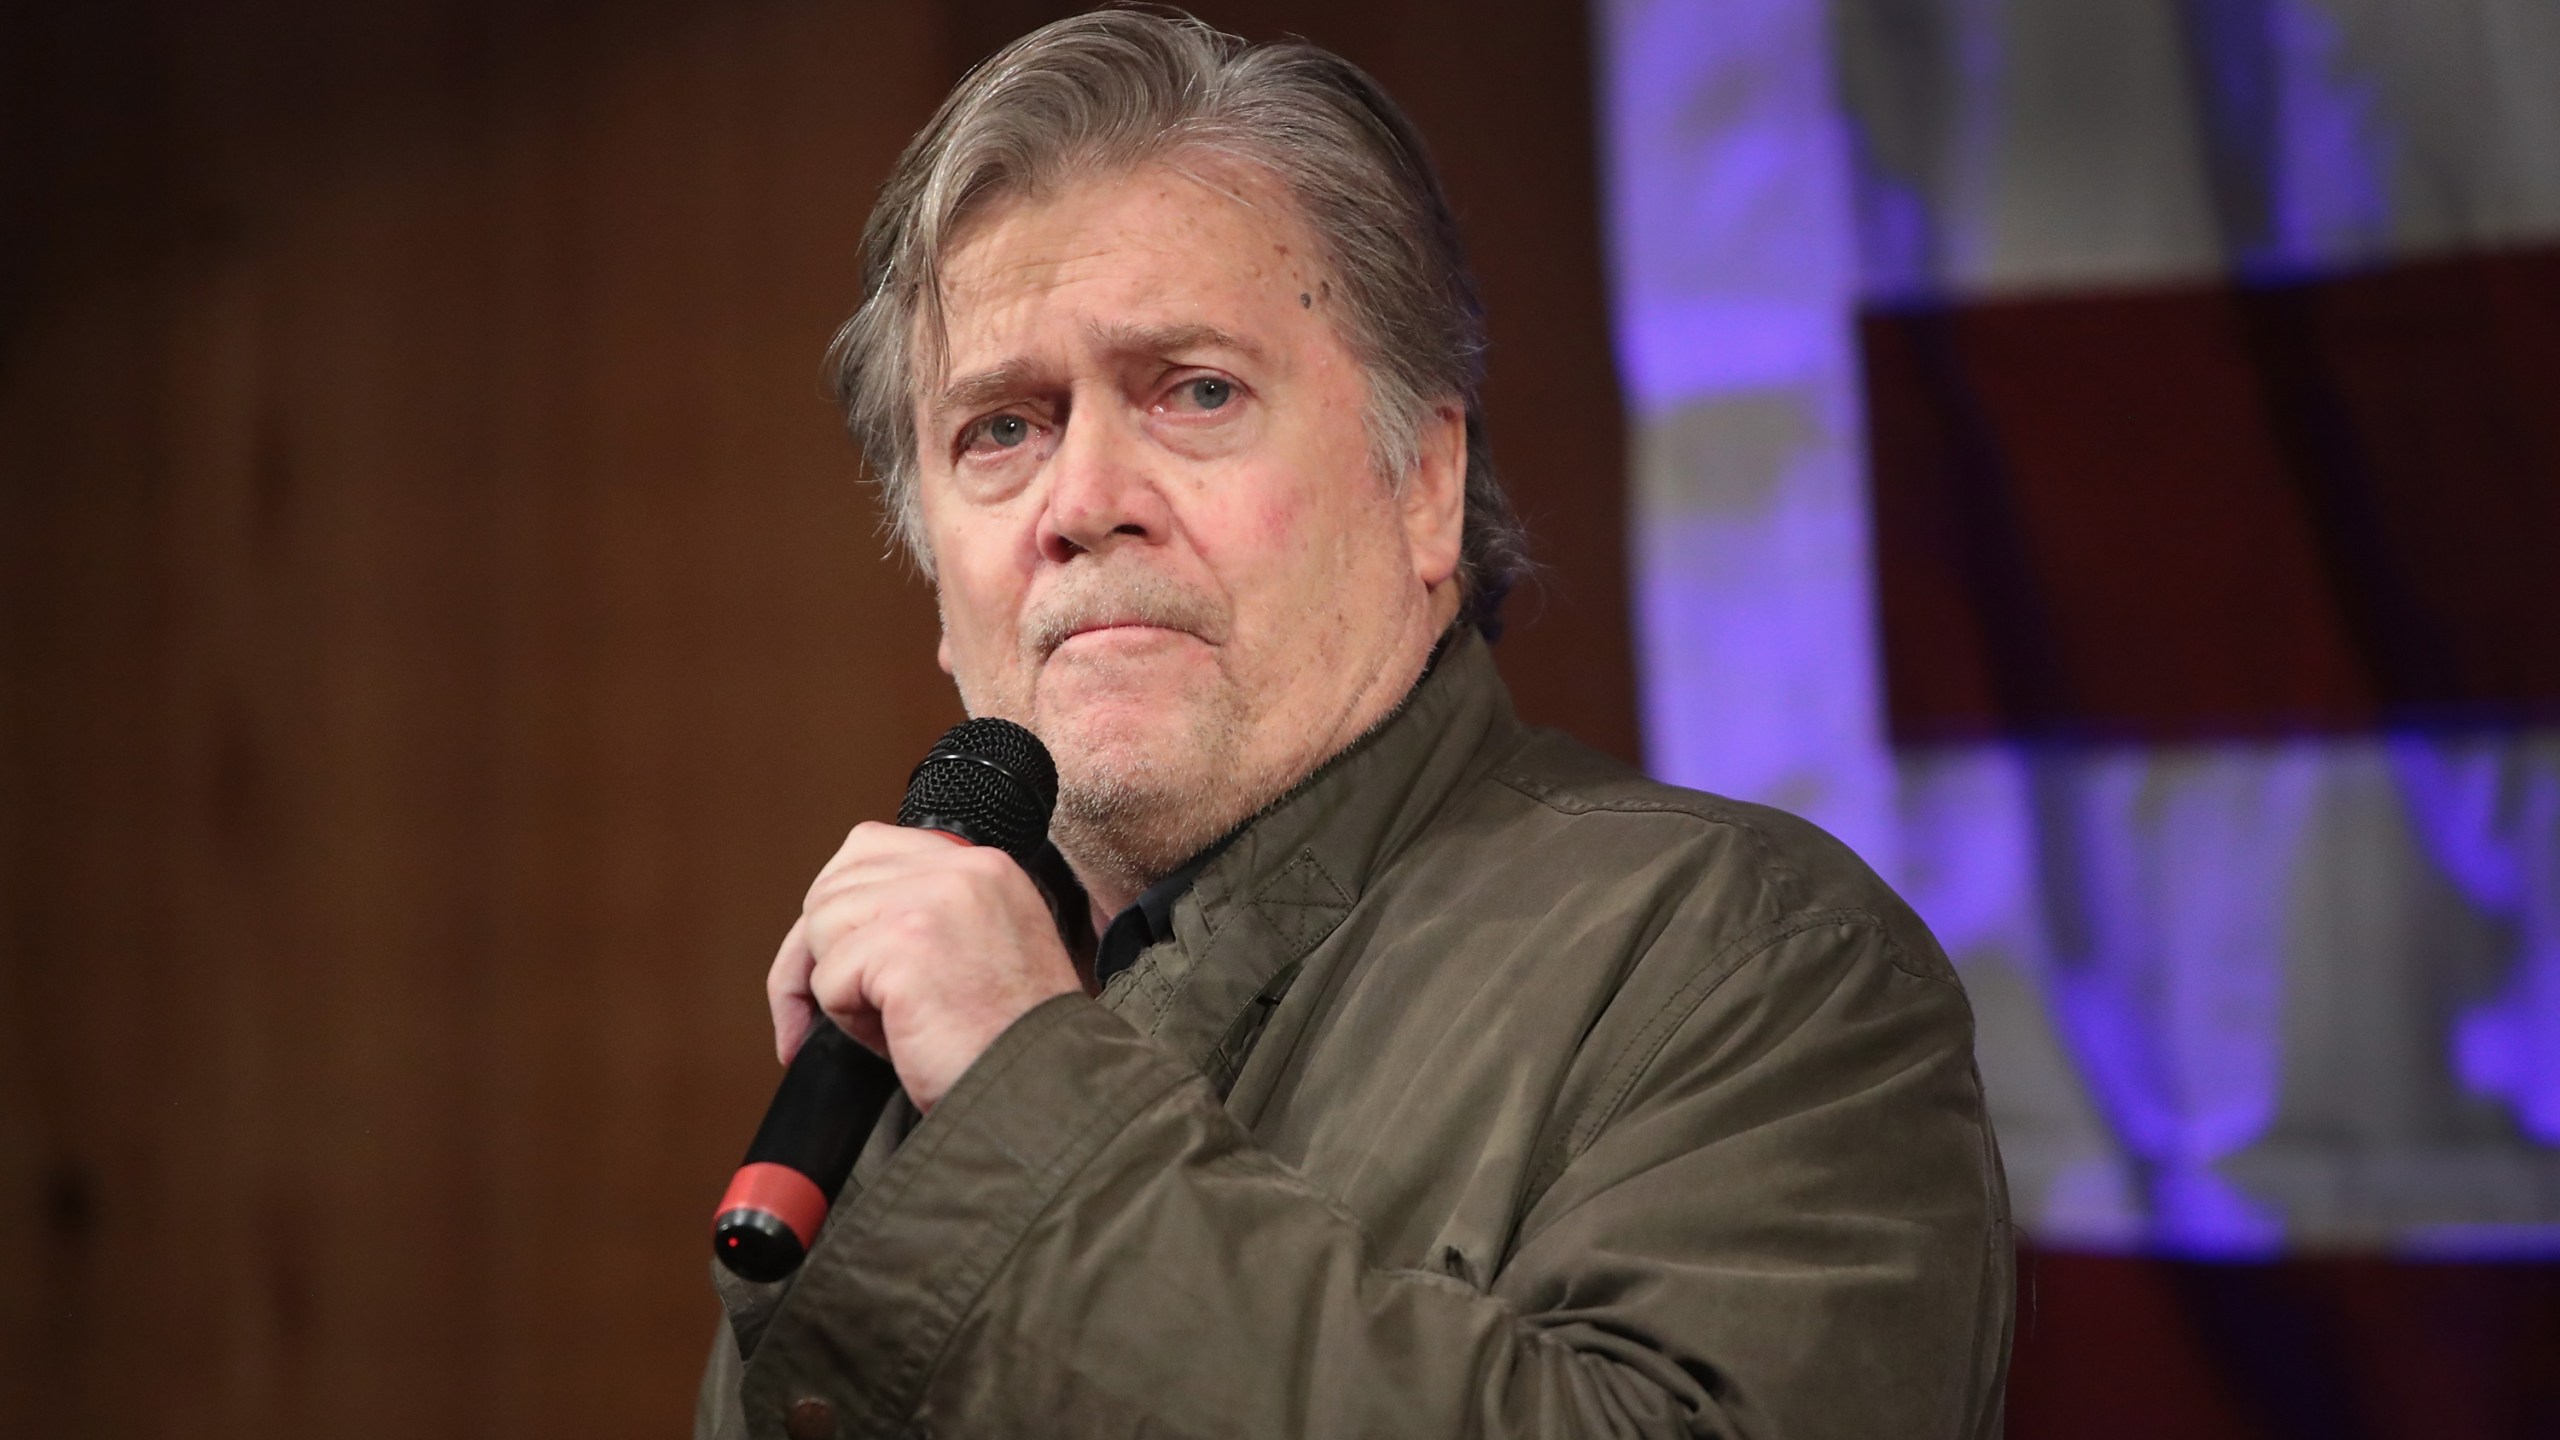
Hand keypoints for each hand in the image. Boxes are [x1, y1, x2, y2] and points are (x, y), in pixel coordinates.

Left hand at [768, 822, 1081, 1110]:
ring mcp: (932, 902)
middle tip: (838, 1006)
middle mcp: (961, 869)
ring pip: (821, 925)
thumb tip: (841, 920)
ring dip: (838, 986)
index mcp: (984, 866)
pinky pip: (826, 978)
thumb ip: (932, 915)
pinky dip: (848, 1020)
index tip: (837, 958)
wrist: (1048, 1090)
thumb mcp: (989, 947)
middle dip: (816, 951)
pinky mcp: (903, 946)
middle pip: (832, 886)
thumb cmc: (1015, 1041)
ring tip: (893, 1021)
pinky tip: (898, 1037)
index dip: (840, 909)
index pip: (869, 849)